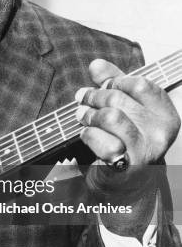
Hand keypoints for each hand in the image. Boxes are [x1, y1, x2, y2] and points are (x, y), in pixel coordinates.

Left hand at [76, 58, 179, 195]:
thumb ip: (113, 83)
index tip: (102, 86)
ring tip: (82, 116)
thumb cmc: (125, 139)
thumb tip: (96, 65)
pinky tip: (86, 135)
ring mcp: (146, 150)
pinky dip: (89, 135)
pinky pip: (103, 141)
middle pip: (119, 98)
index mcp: (165, 114)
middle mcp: (161, 132)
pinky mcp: (128, 165)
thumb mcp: (124, 107)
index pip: (140, 84)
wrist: (125, 181)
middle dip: (94, 96)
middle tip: (82, 99)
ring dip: (89, 114)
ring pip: (111, 116)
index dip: (115, 81)